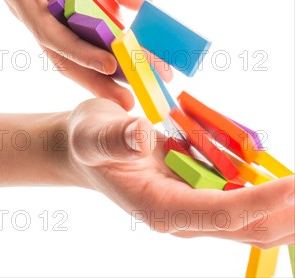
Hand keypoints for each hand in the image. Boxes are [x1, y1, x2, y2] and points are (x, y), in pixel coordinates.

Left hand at [0, 0, 171, 108]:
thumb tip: (147, 2)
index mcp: (55, 10)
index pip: (88, 48)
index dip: (117, 70)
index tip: (152, 84)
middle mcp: (35, 9)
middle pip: (70, 52)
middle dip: (106, 75)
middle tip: (138, 92)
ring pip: (46, 28)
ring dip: (79, 48)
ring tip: (111, 64)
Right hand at [67, 98, 294, 247]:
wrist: (88, 148)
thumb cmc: (89, 141)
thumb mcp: (92, 135)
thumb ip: (114, 139)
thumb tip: (142, 136)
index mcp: (160, 208)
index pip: (221, 212)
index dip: (261, 201)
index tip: (293, 185)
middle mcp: (183, 216)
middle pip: (247, 227)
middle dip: (286, 212)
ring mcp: (194, 206)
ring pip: (252, 221)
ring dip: (285, 208)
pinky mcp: (199, 193)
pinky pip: (242, 199)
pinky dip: (268, 191)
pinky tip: (281, 175)